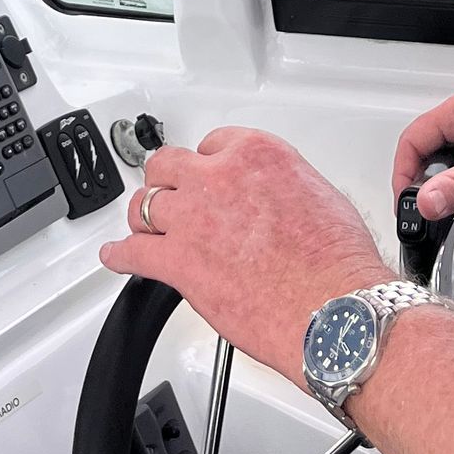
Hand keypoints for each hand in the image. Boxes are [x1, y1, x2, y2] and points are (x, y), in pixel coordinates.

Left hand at [100, 127, 389, 384]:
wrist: (335, 310)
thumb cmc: (337, 264)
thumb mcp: (320, 195)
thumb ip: (282, 188)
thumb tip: (275, 201)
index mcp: (256, 154)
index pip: (212, 143)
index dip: (206, 165)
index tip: (205, 176)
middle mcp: (218, 178)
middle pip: (168, 166)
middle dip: (169, 182)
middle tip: (172, 197)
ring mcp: (193, 218)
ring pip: (145, 205)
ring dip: (144, 217)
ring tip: (144, 226)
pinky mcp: (178, 262)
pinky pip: (133, 254)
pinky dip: (120, 256)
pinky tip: (116, 256)